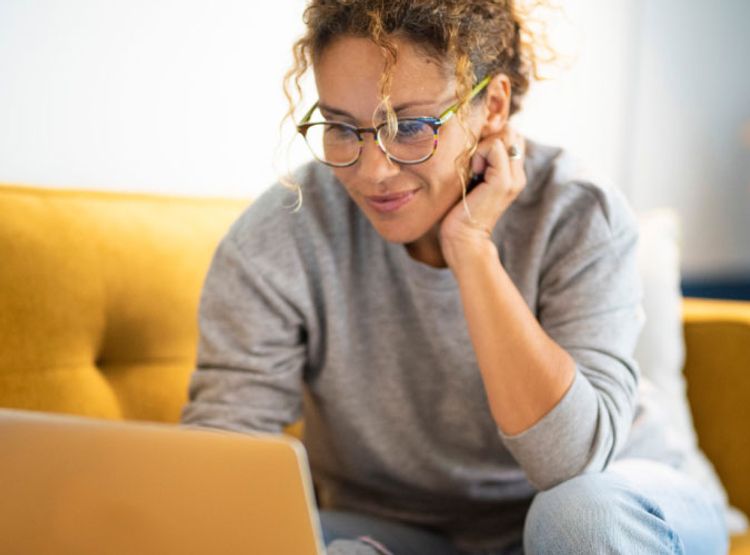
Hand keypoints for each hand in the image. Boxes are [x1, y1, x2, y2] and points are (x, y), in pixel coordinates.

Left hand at [440, 126, 526, 268]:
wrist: (463, 238)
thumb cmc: (459, 209)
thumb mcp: (472, 177)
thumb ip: (480, 158)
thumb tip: (476, 134)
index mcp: (512, 172)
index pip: (510, 135)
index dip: (490, 137)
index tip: (474, 158)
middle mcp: (518, 173)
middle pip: (510, 131)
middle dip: (487, 138)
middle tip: (473, 162)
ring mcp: (514, 177)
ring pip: (503, 135)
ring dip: (482, 146)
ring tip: (473, 170)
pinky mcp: (504, 181)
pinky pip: (494, 146)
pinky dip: (478, 154)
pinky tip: (472, 173)